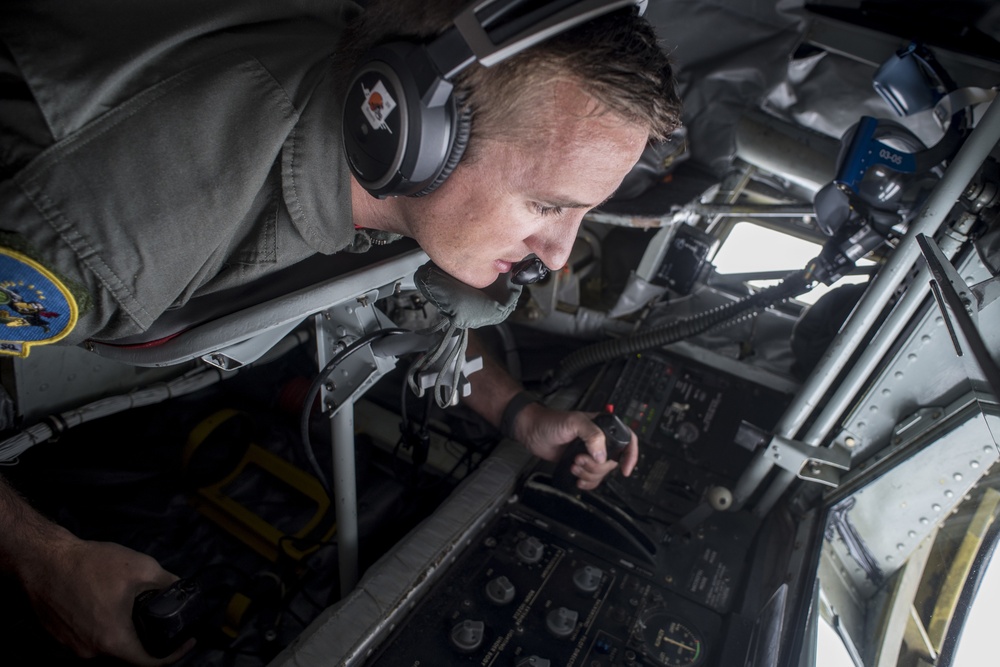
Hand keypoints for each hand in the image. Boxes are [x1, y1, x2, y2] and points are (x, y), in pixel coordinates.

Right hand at [18, 531, 193, 664]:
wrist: (43, 561)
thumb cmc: (90, 565)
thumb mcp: (141, 567)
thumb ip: (167, 582)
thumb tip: (182, 589)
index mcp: (113, 640)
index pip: (149, 662)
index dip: (173, 654)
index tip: (187, 641)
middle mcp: (90, 651)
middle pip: (128, 652)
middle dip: (146, 635)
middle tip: (158, 616)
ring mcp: (71, 647)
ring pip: (107, 644)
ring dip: (121, 628)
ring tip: (127, 604)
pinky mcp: (59, 639)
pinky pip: (88, 638)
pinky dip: (100, 625)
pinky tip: (104, 604)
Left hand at [513, 403, 638, 490]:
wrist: (532, 432)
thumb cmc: (551, 421)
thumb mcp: (574, 422)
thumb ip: (592, 435)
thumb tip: (602, 455)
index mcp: (603, 427)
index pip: (627, 439)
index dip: (631, 455)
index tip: (625, 469)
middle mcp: (599, 441)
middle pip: (613, 462)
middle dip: (596, 466)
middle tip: (579, 459)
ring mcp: (590, 453)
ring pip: (602, 472)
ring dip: (588, 474)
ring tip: (573, 465)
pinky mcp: (581, 464)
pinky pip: (592, 479)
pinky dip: (587, 482)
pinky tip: (578, 479)